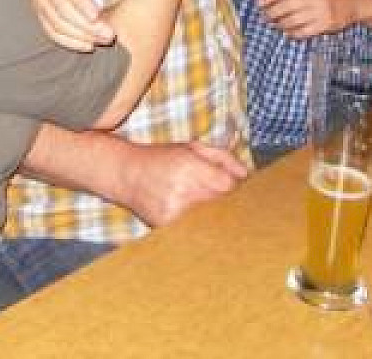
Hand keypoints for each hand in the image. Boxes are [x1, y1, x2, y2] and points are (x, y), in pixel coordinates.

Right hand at [31, 0, 128, 50]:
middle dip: (85, 23)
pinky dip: (70, 41)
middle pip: (60, 6)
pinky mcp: (39, 10)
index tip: (98, 17)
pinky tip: (88, 44)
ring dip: (80, 34)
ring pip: (55, 21)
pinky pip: (51, 30)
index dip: (81, 1)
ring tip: (102, 39)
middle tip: (109, 34)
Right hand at [113, 140, 248, 226]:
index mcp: (189, 167)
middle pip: (219, 202)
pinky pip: (190, 225)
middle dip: (220, 197)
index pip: (227, 185)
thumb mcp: (191, 147)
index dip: (231, 184)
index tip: (228, 183)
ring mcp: (172, 211)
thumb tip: (246, 174)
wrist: (125, 173)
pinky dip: (191, 219)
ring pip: (207, 216)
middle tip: (213, 191)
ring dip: (207, 210)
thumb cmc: (161, 157)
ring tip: (194, 199)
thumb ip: (222, 157)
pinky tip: (180, 208)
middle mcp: (181, 190)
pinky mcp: (165, 225)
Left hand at [257, 0, 370, 37]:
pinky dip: (292, 33)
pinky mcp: (326, 24)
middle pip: (284, 7)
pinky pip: (303, 32)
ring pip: (291, 21)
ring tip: (275, 24)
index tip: (259, 3)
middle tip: (265, 16)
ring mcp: (321, 10)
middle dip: (271, 13)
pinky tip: (288, 32)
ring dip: (280, 24)